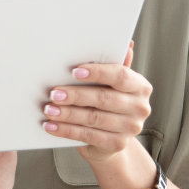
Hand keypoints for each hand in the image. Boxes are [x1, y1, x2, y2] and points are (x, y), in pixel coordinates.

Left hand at [42, 41, 153, 163]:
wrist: (111, 138)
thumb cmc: (107, 103)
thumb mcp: (112, 84)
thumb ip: (115, 65)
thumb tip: (126, 44)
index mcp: (140, 87)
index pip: (120, 76)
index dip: (97, 72)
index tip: (74, 71)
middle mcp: (140, 107)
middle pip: (104, 98)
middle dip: (76, 95)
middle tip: (53, 93)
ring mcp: (131, 128)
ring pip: (94, 118)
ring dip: (67, 114)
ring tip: (48, 109)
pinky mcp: (117, 144)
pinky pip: (88, 136)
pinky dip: (67, 131)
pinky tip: (51, 126)